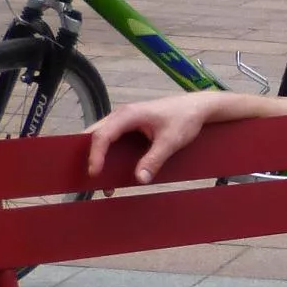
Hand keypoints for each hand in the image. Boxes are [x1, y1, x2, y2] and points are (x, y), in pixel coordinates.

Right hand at [86, 91, 224, 184]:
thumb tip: (140, 179)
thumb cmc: (184, 119)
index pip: (103, 135)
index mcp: (128, 115)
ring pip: (102, 136)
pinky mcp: (130, 126)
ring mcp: (125, 120)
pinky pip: (113, 138)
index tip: (95, 173)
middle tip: (89, 178)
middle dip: (89, 155)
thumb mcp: (171, 141)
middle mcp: (122, 115)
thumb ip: (155, 159)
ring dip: (98, 155)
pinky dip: (108, 153)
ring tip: (99, 180)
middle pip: (96, 134)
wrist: (197, 107)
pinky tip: (111, 170)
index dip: (95, 155)